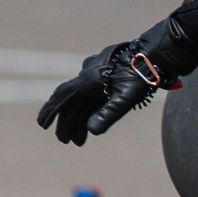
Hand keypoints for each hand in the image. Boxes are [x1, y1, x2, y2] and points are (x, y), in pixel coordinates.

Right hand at [36, 39, 170, 145]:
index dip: (52, 111)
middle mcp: (88, 74)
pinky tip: (90, 123)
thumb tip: (91, 130)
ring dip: (79, 119)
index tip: (42, 125)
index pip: (64, 97)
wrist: (155, 55)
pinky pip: (92, 94)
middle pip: (72, 102)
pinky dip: (90, 109)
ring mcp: (96, 73)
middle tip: (66, 141)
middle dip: (68, 122)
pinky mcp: (105, 75)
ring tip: (79, 140)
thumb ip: (109, 114)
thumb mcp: (126, 97)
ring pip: (82, 99)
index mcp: (89, 79)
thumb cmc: (142, 75)